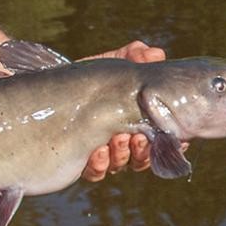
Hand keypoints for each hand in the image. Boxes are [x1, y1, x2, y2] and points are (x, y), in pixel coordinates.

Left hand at [80, 40, 166, 181]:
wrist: (48, 89)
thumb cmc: (84, 78)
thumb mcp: (108, 63)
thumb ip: (132, 56)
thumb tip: (154, 53)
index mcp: (134, 122)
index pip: (160, 138)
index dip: (172, 142)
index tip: (177, 138)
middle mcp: (121, 142)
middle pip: (142, 156)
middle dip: (143, 149)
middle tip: (138, 136)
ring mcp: (102, 155)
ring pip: (121, 165)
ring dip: (122, 154)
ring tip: (117, 139)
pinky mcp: (80, 163)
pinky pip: (96, 172)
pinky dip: (100, 164)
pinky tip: (98, 151)